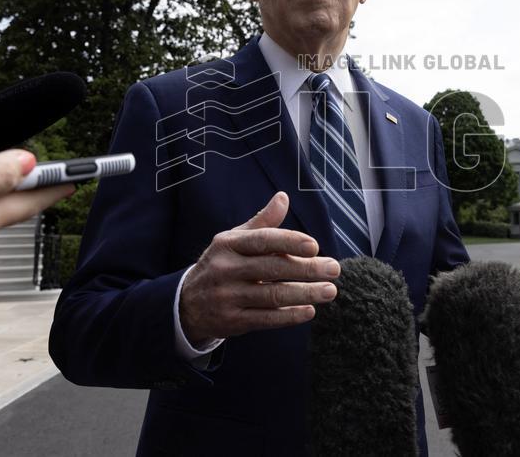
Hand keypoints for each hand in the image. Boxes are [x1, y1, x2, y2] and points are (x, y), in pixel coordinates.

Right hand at [179, 192, 340, 343]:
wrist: (186, 304)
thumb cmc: (220, 264)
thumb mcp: (234, 240)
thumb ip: (262, 223)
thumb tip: (283, 197)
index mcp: (229, 245)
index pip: (263, 240)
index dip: (290, 242)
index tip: (315, 246)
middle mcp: (226, 269)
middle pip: (272, 268)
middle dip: (307, 269)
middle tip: (334, 269)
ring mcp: (228, 297)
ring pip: (272, 295)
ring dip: (304, 294)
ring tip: (329, 291)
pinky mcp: (232, 321)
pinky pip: (265, 319)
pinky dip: (289, 316)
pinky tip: (309, 311)